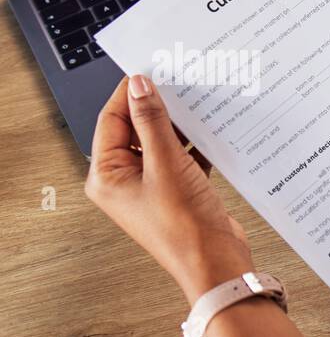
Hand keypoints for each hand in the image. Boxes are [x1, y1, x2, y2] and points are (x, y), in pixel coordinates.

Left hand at [85, 75, 252, 304]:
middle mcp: (125, 181)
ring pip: (161, 143)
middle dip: (157, 109)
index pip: (111, 121)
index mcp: (107, 176)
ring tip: (197, 108)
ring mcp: (152, 186)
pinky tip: (210, 135)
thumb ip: (152, 121)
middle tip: (177, 85)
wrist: (216, 263)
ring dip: (179, 128)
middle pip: (135, 129)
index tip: (150, 72)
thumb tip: (139, 86)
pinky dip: (195, 146)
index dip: (129, 95)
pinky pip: (181, 158)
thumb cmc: (185, 228)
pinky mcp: (177, 191)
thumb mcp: (166, 165)